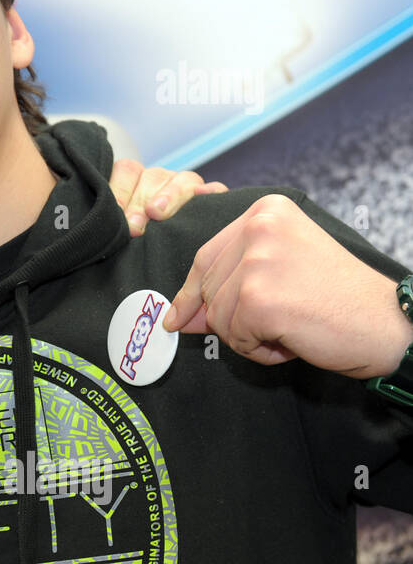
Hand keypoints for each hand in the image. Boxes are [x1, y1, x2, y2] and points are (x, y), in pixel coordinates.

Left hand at [108, 159, 227, 236]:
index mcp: (135, 180)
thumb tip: (105, 229)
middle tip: (133, 226)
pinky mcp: (211, 197)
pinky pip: (215, 190)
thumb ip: (113, 222)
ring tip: (157, 212)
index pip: (127, 171)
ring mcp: (187, 186)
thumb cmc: (133, 239)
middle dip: (140, 202)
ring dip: (169, 195)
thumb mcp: (121, 227)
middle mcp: (161, 179)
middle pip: (152, 178)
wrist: (173, 257)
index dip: (120, 190)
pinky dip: (211, 193)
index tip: (114, 212)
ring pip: (182, 181)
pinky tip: (205, 196)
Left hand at [163, 194, 412, 375]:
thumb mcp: (279, 273)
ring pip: (218, 317)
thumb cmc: (338, 297)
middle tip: (281, 319)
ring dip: (249, 336)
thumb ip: (227, 285)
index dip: (193, 292)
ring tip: (290, 326)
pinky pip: (234, 338)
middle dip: (233, 317)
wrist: (386, 324)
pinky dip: (260, 351)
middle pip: (208, 288)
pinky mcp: (259, 299)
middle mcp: (258, 228)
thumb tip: (176, 316)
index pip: (205, 256)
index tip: (180, 314)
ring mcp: (257, 262)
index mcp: (264, 212)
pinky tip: (292, 338)